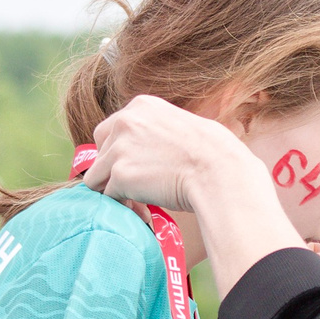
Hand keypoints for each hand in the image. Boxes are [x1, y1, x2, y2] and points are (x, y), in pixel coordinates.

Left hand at [87, 95, 269, 216]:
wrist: (220, 173)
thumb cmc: (214, 155)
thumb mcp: (182, 126)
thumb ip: (157, 131)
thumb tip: (149, 149)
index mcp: (141, 106)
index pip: (111, 130)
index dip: (122, 153)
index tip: (141, 168)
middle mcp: (125, 121)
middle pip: (100, 152)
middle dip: (113, 170)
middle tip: (137, 188)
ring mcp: (119, 148)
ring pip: (98, 176)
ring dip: (117, 192)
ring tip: (141, 204)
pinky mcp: (120, 175)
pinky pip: (109, 197)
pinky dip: (124, 207)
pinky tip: (145, 212)